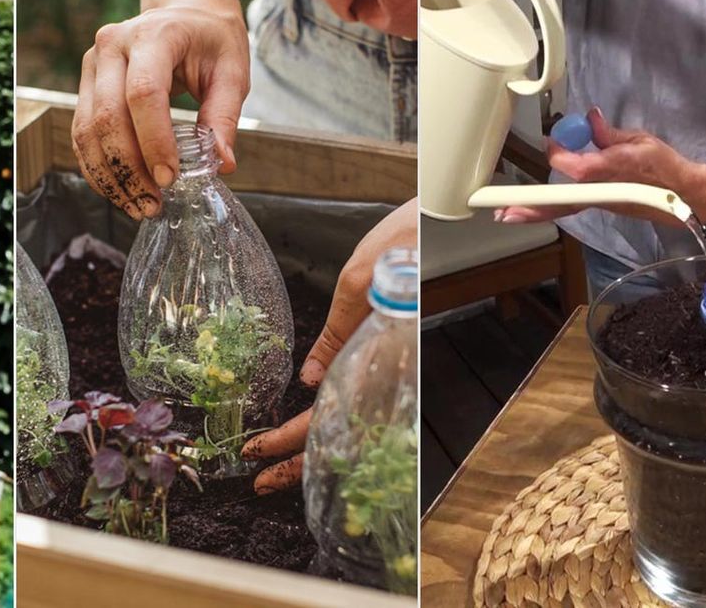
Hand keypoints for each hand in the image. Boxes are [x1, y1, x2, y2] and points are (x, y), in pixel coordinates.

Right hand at [71, 6, 248, 220]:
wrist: (184, 14)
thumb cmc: (210, 41)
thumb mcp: (231, 72)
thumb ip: (225, 117)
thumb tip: (221, 164)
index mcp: (154, 35)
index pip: (143, 94)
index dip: (153, 141)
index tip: (170, 178)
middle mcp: (113, 46)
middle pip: (108, 117)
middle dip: (129, 168)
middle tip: (153, 203)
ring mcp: (93, 64)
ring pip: (87, 130)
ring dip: (110, 176)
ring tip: (138, 205)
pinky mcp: (85, 85)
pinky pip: (81, 134)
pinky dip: (98, 167)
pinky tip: (121, 190)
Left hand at [241, 198, 418, 493]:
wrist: (449, 224)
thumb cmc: (407, 241)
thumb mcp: (357, 280)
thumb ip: (336, 334)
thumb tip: (311, 380)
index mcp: (377, 355)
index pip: (325, 417)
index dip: (289, 442)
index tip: (256, 453)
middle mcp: (389, 371)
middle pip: (340, 434)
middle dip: (298, 464)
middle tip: (262, 482)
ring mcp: (396, 368)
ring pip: (352, 424)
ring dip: (315, 449)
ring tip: (281, 467)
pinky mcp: (398, 356)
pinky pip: (364, 402)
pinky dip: (336, 423)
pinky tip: (317, 427)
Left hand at [494, 108, 705, 225]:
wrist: (683, 194)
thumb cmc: (663, 165)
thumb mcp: (640, 141)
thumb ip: (609, 133)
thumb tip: (590, 118)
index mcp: (613, 171)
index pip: (578, 167)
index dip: (560, 153)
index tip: (552, 142)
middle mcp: (601, 192)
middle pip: (561, 201)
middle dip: (532, 208)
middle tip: (503, 213)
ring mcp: (599, 202)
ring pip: (562, 207)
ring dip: (535, 211)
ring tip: (508, 214)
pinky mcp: (599, 205)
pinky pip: (569, 207)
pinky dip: (549, 208)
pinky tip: (530, 209)